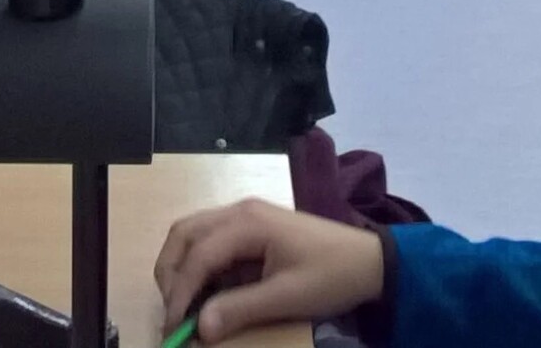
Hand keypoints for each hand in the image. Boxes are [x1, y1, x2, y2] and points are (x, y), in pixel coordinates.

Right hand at [155, 200, 384, 343]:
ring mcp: (244, 216)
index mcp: (247, 223)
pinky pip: (211, 241)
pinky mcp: (251, 228)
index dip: (180, 293)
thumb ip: (240, 309)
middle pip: (184, 234)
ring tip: (182, 304)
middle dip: (170, 273)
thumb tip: (199, 328)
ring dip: (181, 267)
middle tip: (172, 313)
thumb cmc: (331, 276)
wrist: (370, 261)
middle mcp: (239, 211)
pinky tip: (205, 292)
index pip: (197, 255)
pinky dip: (198, 265)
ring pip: (193, 234)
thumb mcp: (287, 298)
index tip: (174, 328)